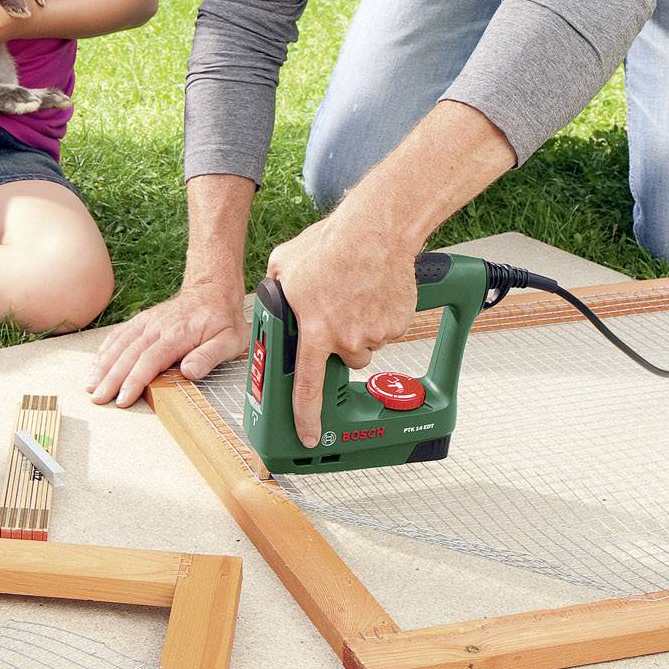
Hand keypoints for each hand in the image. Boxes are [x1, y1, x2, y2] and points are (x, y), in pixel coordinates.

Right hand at [87, 281, 248, 406]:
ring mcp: (148, 322)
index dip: (134, 380)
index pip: (151, 359)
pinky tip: (96, 364)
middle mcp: (158, 326)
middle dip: (111, 378)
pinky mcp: (143, 320)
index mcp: (178, 334)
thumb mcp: (230, 340)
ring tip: (90, 385)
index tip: (122, 398)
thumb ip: (209, 356)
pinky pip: (120, 334)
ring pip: (120, 344)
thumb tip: (189, 372)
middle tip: (98, 398)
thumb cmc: (223, 319)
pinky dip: (106, 350)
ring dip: (103, 365)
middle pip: (129, 354)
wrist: (212, 289)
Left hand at [266, 212, 417, 449]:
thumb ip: (275, 290)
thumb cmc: (329, 245)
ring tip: (353, 295)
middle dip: (338, 345)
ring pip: (364, 345)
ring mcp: (374, 333)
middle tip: (335, 313)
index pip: (306, 388)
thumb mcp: (283, 266)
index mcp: (314, 332)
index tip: (308, 438)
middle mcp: (345, 339)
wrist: (375, 230)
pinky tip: (373, 291)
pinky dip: (380, 317)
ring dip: (358, 329)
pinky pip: (386, 331)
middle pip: (342, 361)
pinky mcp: (397, 324)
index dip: (306, 420)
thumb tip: (271, 297)